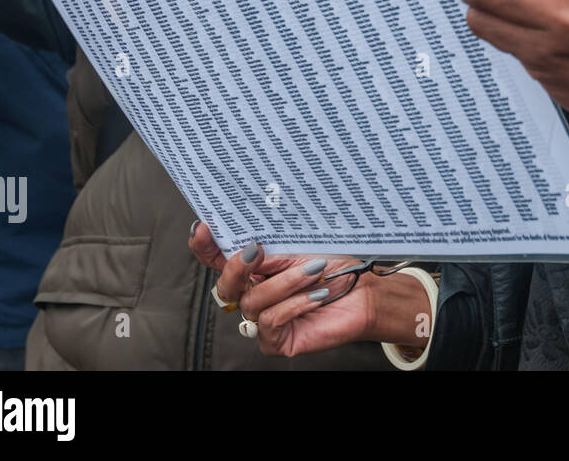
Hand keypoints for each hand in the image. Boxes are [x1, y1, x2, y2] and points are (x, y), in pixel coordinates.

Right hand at [188, 222, 429, 356]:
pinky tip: (316, 294)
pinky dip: (295, 304)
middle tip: (257, 250)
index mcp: (255, 267)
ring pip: (253, 301)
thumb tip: (247, 241)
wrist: (365, 290)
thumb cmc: (336, 264)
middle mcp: (254, 293)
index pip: (218, 259)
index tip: (202, 228)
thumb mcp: (300, 245)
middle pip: (225, 285)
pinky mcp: (276, 340)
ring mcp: (263, 319)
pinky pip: (271, 322)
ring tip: (313, 270)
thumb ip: (271, 245)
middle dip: (238, 267)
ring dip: (285, 283)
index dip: (205, 247)